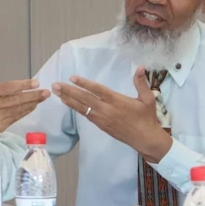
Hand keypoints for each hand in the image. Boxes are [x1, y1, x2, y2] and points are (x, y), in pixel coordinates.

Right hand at [0, 46, 49, 140]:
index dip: (22, 85)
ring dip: (33, 102)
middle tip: (46, 91)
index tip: (36, 82)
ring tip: (44, 97)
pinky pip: (18, 116)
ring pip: (19, 109)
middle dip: (32, 95)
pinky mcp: (2, 126)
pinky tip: (35, 105)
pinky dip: (27, 110)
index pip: (7, 88)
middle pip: (15, 99)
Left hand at [52, 66, 172, 162]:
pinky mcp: (101, 125)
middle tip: (56, 85)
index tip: (72, 78)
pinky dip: (75, 108)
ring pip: (82, 108)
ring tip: (56, 92)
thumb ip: (141, 83)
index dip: (85, 84)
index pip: (98, 90)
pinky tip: (68, 103)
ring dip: (68, 100)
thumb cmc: (147, 118)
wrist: (145, 139)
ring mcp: (102, 119)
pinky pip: (85, 115)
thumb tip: (141, 67)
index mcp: (117, 101)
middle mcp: (107, 110)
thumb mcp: (148, 99)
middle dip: (69, 91)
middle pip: (85, 99)